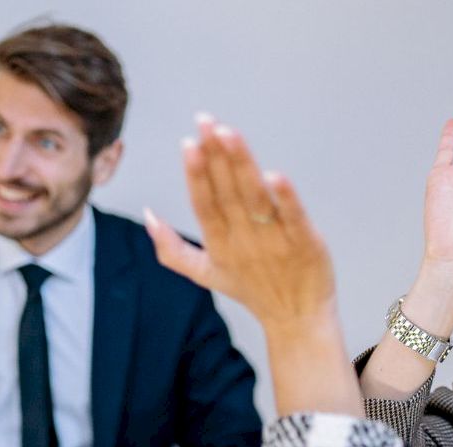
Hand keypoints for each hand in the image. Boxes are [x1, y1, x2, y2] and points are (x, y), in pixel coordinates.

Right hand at [146, 114, 335, 327]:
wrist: (297, 319)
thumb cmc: (252, 290)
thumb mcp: (205, 274)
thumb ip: (171, 249)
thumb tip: (147, 215)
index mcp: (220, 245)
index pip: (204, 205)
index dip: (196, 175)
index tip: (188, 143)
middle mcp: (244, 240)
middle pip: (227, 193)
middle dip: (215, 156)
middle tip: (206, 121)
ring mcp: (275, 240)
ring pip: (254, 197)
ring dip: (241, 165)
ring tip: (229, 134)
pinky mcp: (305, 242)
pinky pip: (293, 217)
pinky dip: (284, 197)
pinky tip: (274, 175)